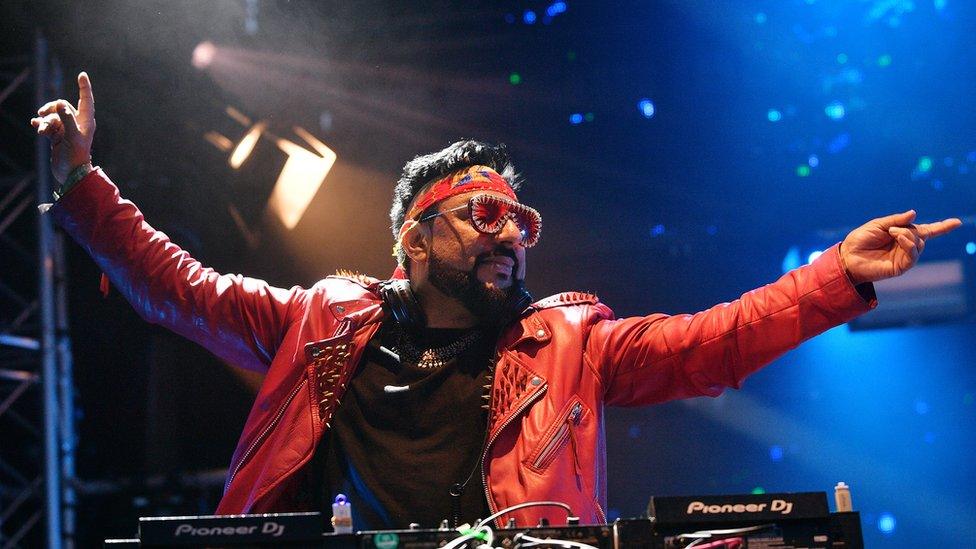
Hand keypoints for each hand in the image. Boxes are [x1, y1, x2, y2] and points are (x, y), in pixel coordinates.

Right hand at [30, 71, 95, 183]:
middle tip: (43, 114)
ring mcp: (66, 129)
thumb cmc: (76, 156)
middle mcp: (77, 124)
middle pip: (62, 106)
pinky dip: (41, 124)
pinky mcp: (57, 136)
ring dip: (45, 121)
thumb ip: (66, 119)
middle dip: (51, 109)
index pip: (85, 100)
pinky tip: (35, 125)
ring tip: (42, 131)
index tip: (82, 75)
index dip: (84, 88)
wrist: (70, 174)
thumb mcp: (72, 136)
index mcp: (86, 122)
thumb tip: (59, 104)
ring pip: (52, 116)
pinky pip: (47, 125)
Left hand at [840, 210, 961, 284]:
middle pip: (921, 235)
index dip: (942, 226)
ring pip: (919, 244)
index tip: (957, 222)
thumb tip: (914, 214)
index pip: (926, 230)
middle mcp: (906, 246)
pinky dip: (908, 244)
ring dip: (907, 235)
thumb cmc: (860, 240)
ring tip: (892, 233)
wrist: (848, 256)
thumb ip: (896, 220)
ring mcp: (904, 257)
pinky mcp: (901, 267)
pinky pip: (913, 255)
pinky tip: (898, 238)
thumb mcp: (878, 224)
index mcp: (902, 234)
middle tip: (891, 229)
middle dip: (909, 229)